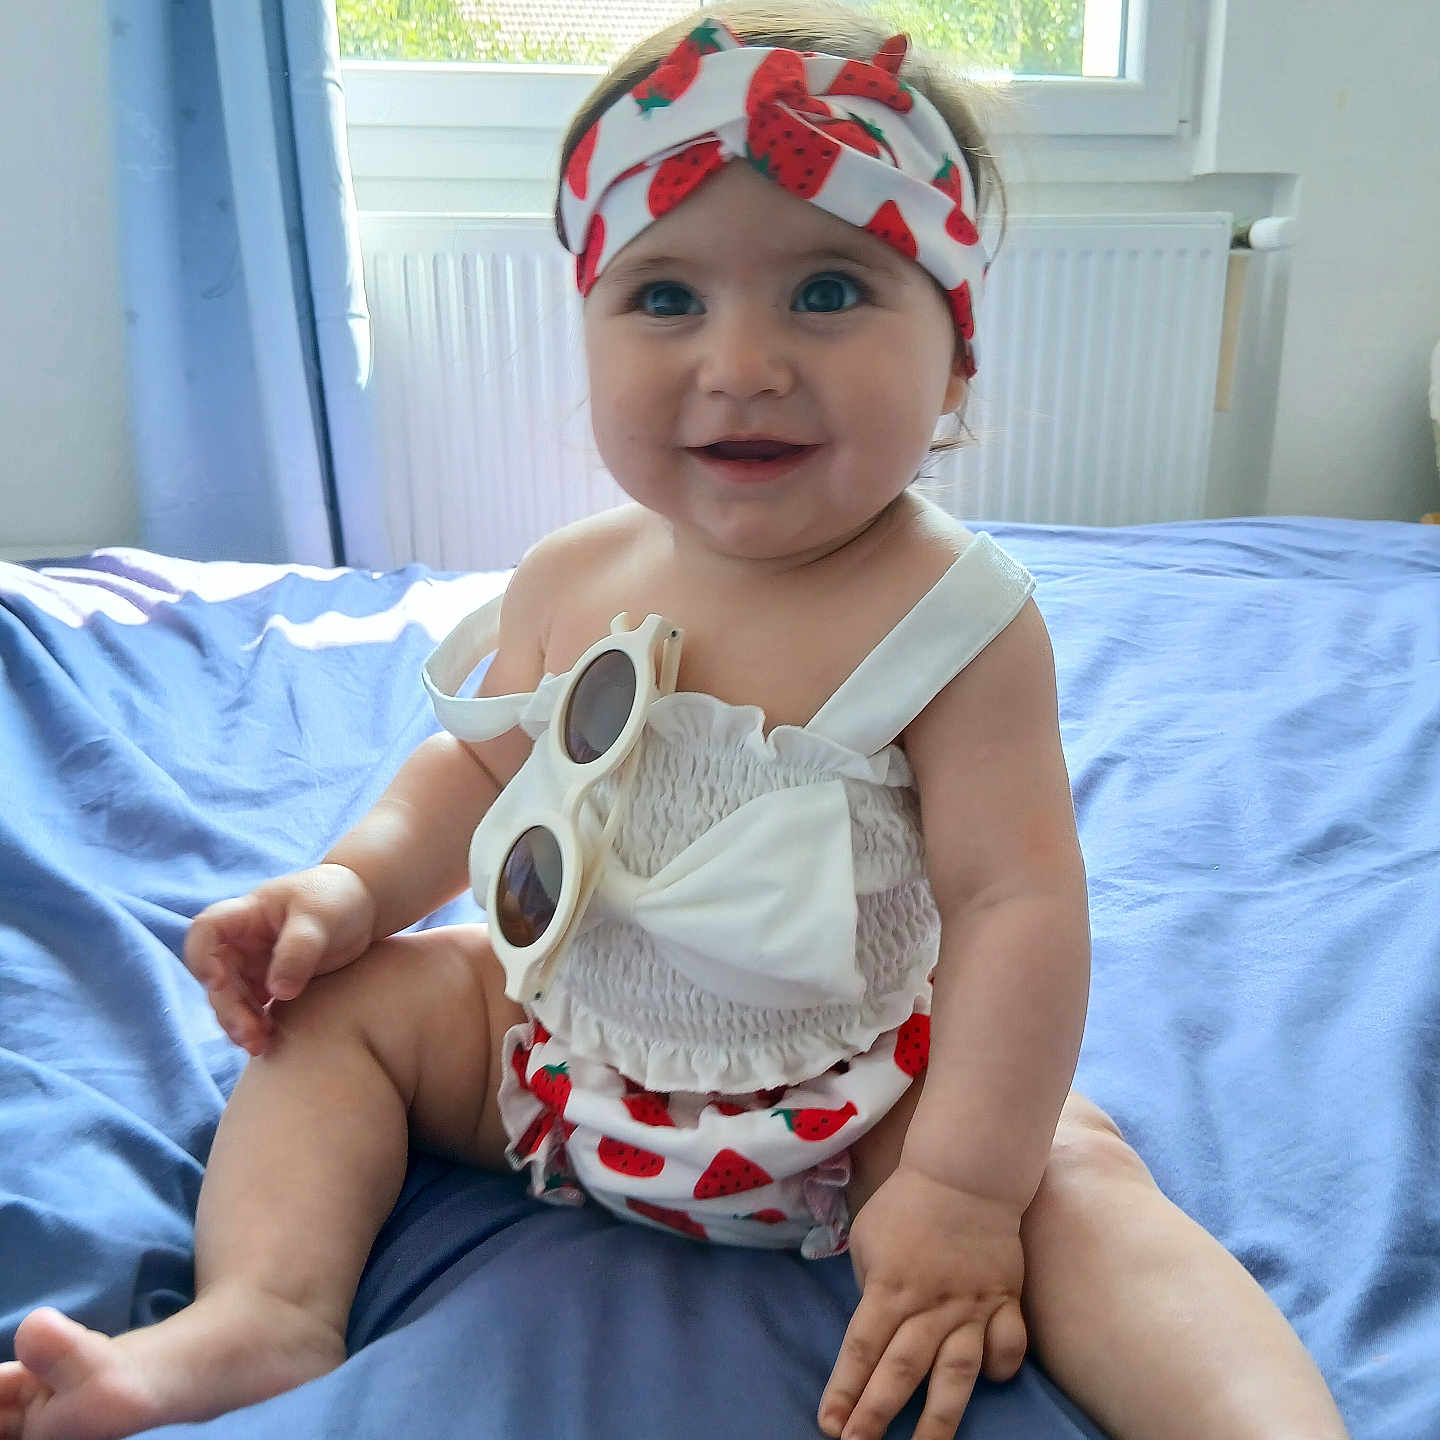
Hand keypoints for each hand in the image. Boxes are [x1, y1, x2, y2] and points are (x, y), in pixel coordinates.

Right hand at [183, 863, 377, 1054]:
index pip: (206, 931)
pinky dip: (257, 1027)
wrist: (363, 908)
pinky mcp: (272, 986)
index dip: (202, 958)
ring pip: (232, 1000)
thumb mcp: (320, 918)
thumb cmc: (336, 900)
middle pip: (216, 977)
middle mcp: (243, 943)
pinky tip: (269, 1043)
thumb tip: (277, 992)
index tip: (219, 983)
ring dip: (240, 1023)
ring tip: (259, 1045)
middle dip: (228, 1007)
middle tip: (249, 1034)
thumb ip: (298, 951)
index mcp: (246, 915)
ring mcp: (255, 966)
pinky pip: (254, 1010)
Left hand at [818, 1166, 1027, 1439]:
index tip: (830, 1425)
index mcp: (889, 1287)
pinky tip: (993, 1383)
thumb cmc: (905, 1204)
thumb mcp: (867, 1239)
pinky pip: (1009, 1344)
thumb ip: (869, 1286)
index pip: (861, 1349)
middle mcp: (930, 1305)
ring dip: (939, 1420)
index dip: (844, 1390)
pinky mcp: (1005, 1300)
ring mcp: (972, 1307)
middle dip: (877, 1415)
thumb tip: (875, 1329)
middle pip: (902, 1370)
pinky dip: (1003, 1366)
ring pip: (956, 1373)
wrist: (964, 1175)